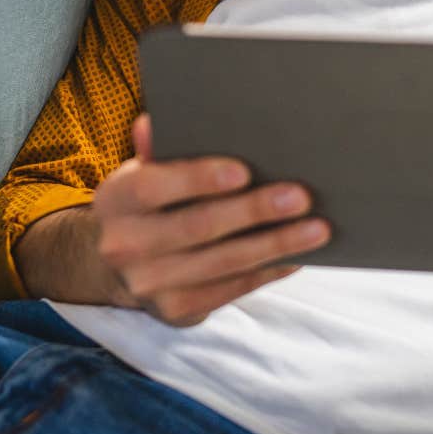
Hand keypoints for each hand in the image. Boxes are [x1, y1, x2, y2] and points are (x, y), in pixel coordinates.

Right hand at [89, 114, 328, 325]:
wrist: (115, 269)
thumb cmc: (144, 207)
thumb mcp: (139, 175)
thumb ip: (156, 151)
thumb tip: (156, 122)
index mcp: (115, 201)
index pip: (153, 187)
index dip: (198, 179)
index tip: (244, 171)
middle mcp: (124, 247)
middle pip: (198, 227)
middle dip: (254, 211)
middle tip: (300, 197)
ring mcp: (149, 285)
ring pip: (223, 263)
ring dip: (275, 245)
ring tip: (317, 229)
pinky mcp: (176, 311)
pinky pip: (232, 289)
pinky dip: (268, 271)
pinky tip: (297, 256)